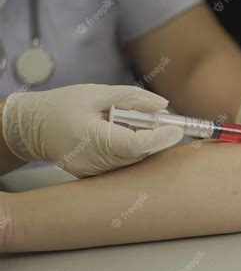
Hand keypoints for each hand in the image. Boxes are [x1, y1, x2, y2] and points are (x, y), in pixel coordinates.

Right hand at [1, 84, 183, 177]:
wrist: (33, 128)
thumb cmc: (62, 106)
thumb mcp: (97, 93)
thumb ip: (132, 98)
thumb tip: (163, 106)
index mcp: (91, 137)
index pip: (136, 144)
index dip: (161, 137)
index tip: (178, 128)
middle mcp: (93, 161)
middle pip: (139, 153)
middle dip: (156, 136)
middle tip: (161, 119)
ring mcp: (94, 173)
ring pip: (134, 160)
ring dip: (145, 142)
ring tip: (136, 123)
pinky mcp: (95, 177)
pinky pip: (124, 164)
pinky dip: (132, 149)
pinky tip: (124, 135)